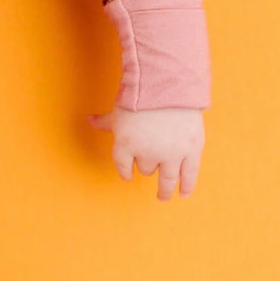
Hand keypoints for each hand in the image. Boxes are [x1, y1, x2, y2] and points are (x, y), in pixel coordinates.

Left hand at [85, 105, 204, 200]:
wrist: (169, 84)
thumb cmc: (140, 96)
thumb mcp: (118, 110)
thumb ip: (104, 122)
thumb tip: (88, 120)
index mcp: (125, 145)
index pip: (123, 166)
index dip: (125, 171)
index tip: (128, 175)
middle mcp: (147, 154)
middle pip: (146, 169)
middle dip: (147, 166)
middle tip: (149, 168)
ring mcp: (170, 154)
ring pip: (167, 178)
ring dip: (165, 189)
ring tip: (163, 196)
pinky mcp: (191, 150)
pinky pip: (189, 175)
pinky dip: (186, 186)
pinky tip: (184, 194)